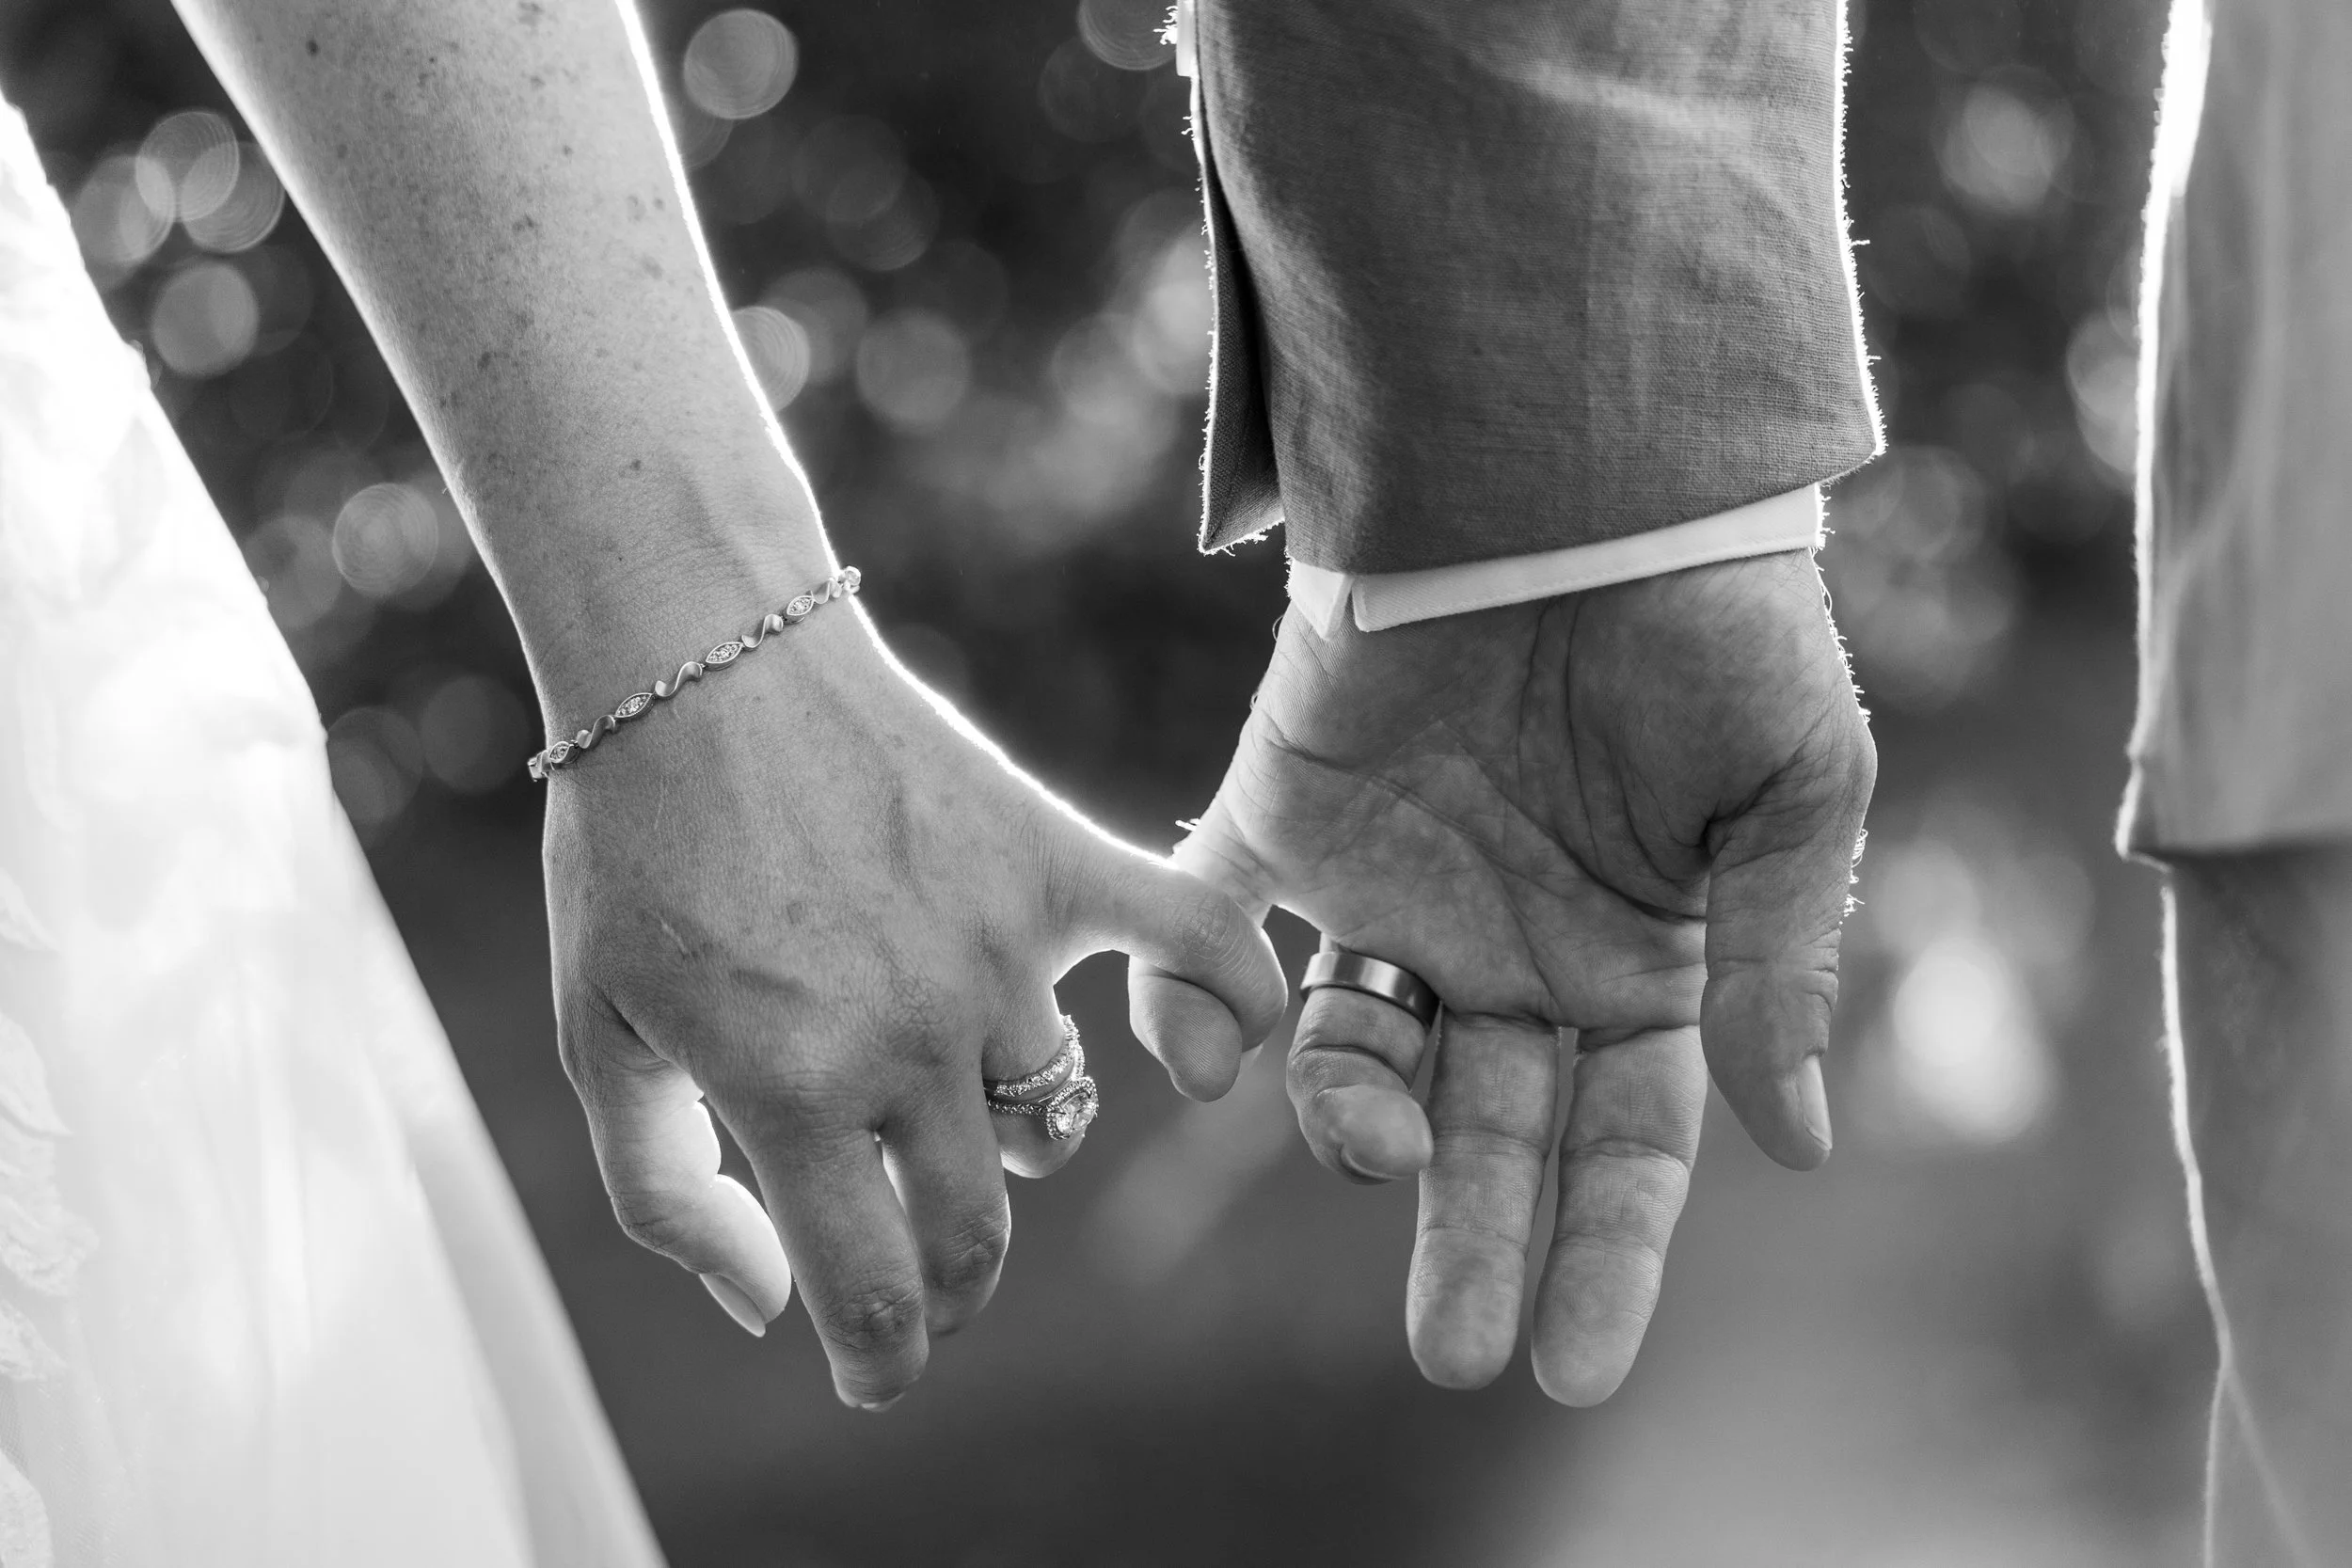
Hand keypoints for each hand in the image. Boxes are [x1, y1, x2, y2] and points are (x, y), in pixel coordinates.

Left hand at [546, 610, 1286, 1408]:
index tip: (870, 1370)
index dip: (878, 1361)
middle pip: (976, 1233)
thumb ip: (667, 1197)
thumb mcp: (596, 1037)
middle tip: (910, 1282)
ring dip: (1006, 1145)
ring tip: (946, 1102)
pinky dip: (1231, 998)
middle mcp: (911, 1036)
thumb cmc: (632, 852)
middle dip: (943, 1292)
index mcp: (791, 1087)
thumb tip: (763, 1312)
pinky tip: (1220, 1050)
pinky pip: (1192, 939)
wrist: (698, 659)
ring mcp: (996, 950)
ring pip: (1049, 1115)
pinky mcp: (1052, 861)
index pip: (875, 1291)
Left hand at [1131, 550, 1873, 1401]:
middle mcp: (1506, 951)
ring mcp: (1388, 892)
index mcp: (1637, 960)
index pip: (1623, 1142)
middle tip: (1454, 1351)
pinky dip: (1190, 1004)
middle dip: (1472, 1239)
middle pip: (1485, 1131)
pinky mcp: (1279, 818)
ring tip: (1372, 1144)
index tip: (1578, 1366)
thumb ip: (1784, 959)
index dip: (1608, 1253)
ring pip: (1353, 1056)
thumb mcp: (1797, 784)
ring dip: (1350, 1124)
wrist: (1571, 463)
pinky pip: (1216, 935)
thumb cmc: (1712, 614)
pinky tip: (1203, 1058)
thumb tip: (1797, 1143)